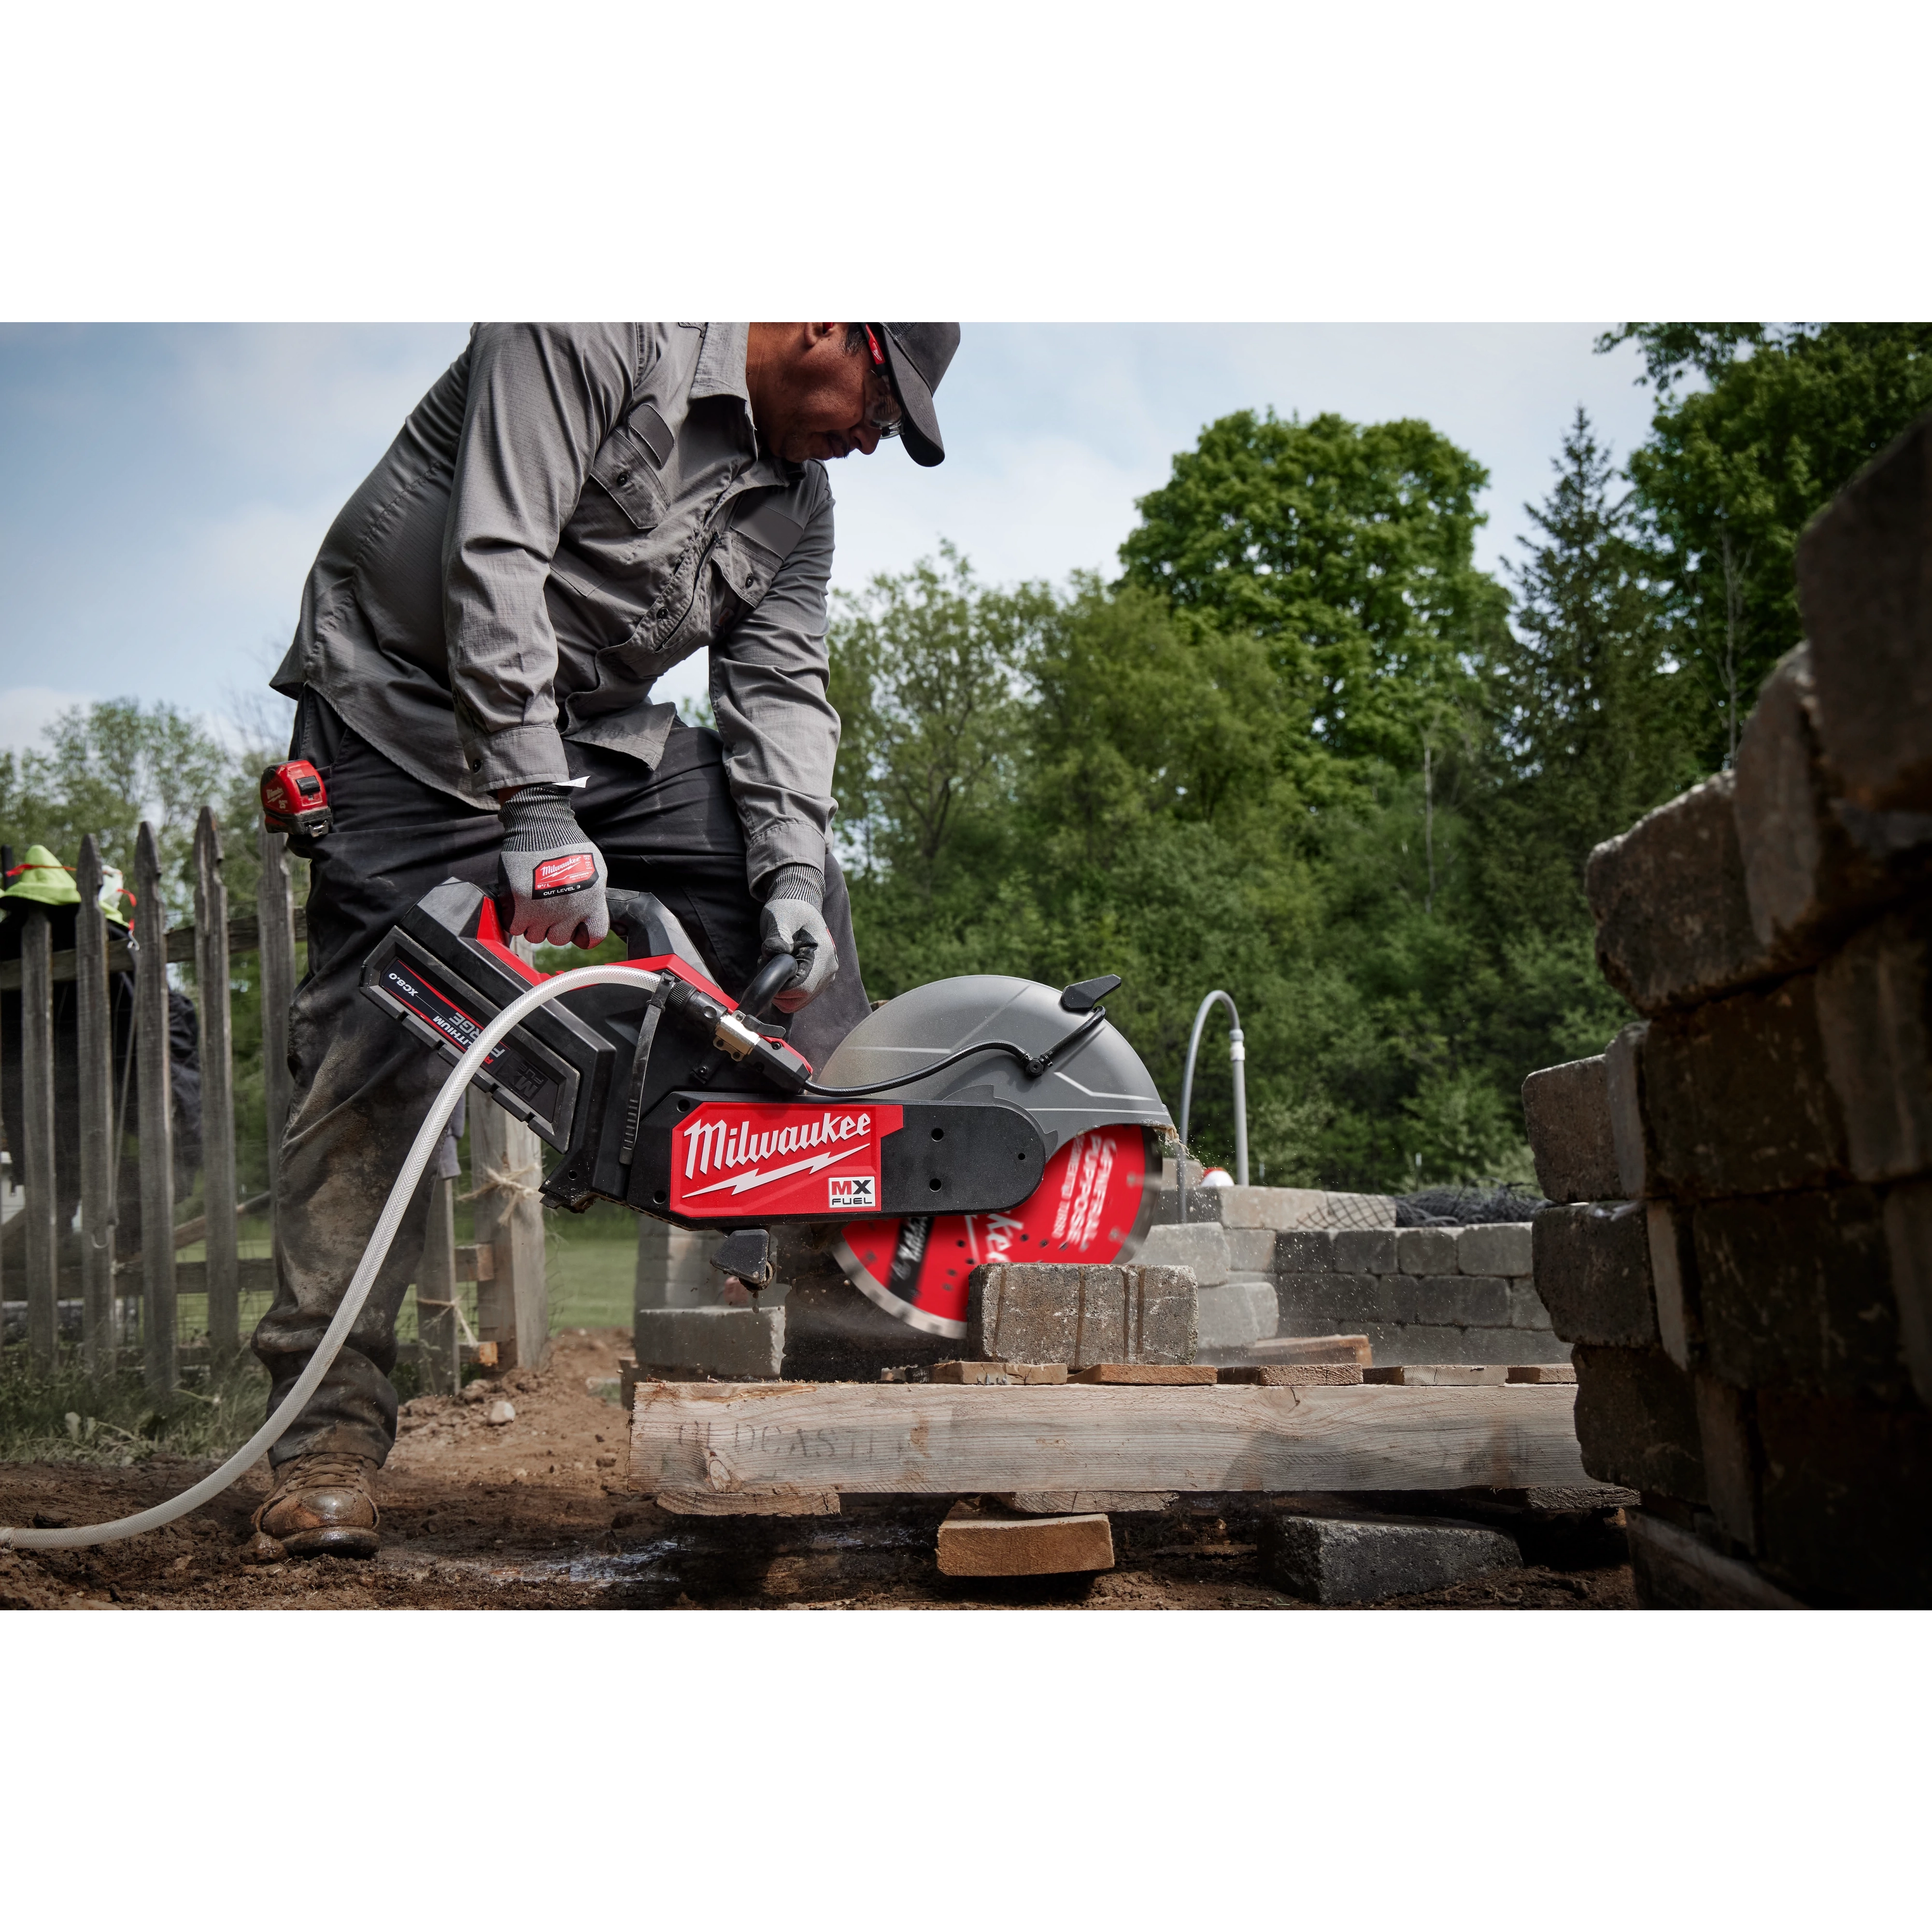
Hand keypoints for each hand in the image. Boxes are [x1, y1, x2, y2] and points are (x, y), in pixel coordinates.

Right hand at [495, 787, 608, 947]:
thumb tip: (588, 918)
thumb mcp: (597, 870)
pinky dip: (514, 919)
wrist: (541, 826)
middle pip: (559, 939)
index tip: (576, 927)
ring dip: (533, 924)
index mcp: (592, 901)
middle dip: (553, 927)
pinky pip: (515, 927)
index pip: (594, 936)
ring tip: (533, 903)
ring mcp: (543, 908)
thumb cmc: (569, 845)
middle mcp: (570, 909)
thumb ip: (594, 897)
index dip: (583, 934)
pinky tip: (518, 905)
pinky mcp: (519, 902)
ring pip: (535, 936)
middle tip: (549, 908)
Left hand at [758, 865, 836, 1011]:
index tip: (767, 969)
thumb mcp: (780, 918)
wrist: (798, 904)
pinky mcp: (819, 978)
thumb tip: (774, 951)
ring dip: (783, 989)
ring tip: (776, 963)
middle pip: (801, 998)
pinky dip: (788, 988)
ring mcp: (826, 975)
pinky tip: (784, 969)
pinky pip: (801, 995)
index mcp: (823, 954)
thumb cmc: (789, 909)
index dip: (781, 988)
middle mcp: (829, 968)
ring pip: (800, 1000)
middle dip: (780, 989)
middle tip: (768, 964)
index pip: (803, 988)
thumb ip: (777, 936)